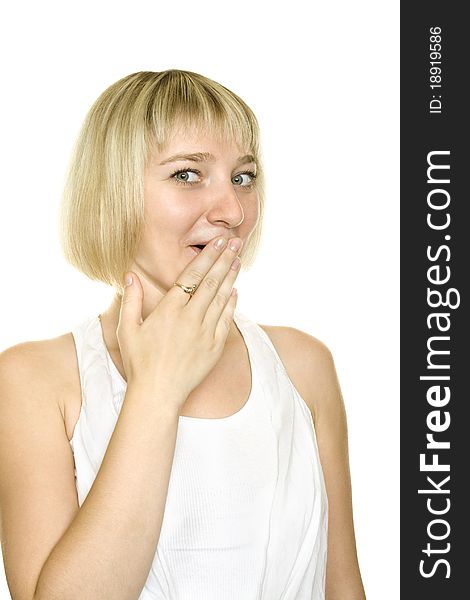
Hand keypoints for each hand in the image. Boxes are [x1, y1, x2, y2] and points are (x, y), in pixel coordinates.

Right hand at [116, 236, 241, 408]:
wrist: (158, 394)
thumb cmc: (139, 362)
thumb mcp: (127, 329)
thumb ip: (131, 299)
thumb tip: (130, 274)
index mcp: (169, 310)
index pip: (192, 275)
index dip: (207, 256)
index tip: (219, 241)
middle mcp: (190, 318)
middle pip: (211, 282)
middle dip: (224, 259)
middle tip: (235, 241)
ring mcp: (205, 332)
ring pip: (222, 298)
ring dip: (231, 277)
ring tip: (238, 260)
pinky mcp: (215, 347)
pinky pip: (227, 320)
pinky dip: (232, 303)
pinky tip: (235, 291)